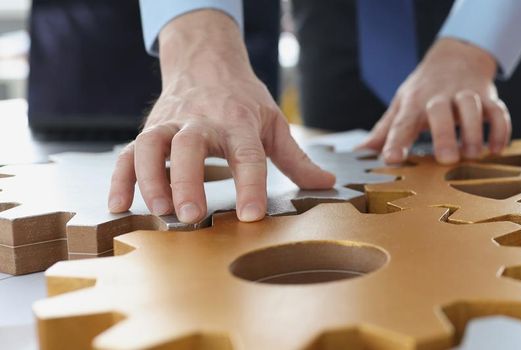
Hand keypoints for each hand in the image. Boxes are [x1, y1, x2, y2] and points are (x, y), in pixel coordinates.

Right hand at [107, 10, 334, 223]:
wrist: (206, 60)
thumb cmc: (243, 99)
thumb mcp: (274, 122)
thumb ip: (296, 158)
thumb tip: (327, 182)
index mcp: (239, 122)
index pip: (247, 155)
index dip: (250, 186)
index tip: (251, 215)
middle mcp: (201, 121)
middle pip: (190, 148)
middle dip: (188, 181)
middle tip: (192, 216)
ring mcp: (170, 124)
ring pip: (151, 147)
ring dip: (151, 180)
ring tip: (160, 212)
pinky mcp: (148, 130)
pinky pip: (128, 154)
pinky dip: (121, 179)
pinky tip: (120, 205)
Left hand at [358, 38, 509, 163]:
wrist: (456, 56)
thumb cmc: (425, 89)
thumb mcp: (402, 104)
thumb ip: (385, 131)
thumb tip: (359, 152)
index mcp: (415, 101)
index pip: (403, 122)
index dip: (396, 141)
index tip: (391, 159)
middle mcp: (440, 96)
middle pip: (441, 111)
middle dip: (445, 134)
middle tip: (447, 159)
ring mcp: (466, 95)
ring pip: (473, 108)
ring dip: (475, 132)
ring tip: (473, 155)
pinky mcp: (489, 97)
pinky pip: (499, 112)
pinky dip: (500, 131)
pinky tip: (496, 150)